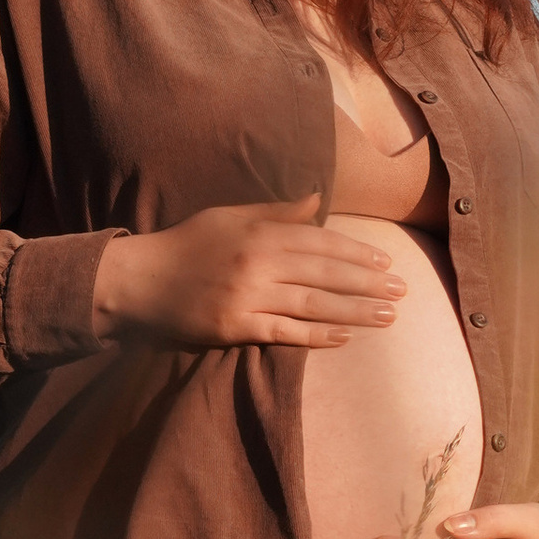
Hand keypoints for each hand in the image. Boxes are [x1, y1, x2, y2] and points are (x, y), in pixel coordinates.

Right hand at [93, 204, 403, 351]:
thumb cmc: (185, 246)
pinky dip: (318, 337)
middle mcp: (258, 263)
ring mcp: (248, 297)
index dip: (357, 254)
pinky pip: (286, 333)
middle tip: (401, 293)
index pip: (320, 243)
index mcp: (259, 233)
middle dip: (367, 284)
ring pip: (314, 305)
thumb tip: (317, 200)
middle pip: (325, 274)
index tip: (386, 264)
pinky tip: (345, 338)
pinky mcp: (236, 327)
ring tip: (387, 318)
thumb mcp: (228, 217)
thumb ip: (275, 212)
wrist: (138, 282)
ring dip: (355, 313)